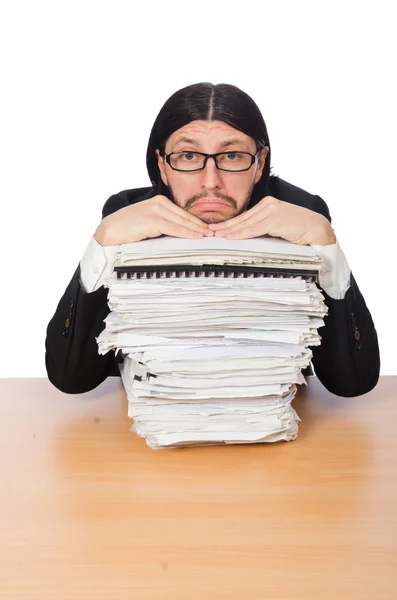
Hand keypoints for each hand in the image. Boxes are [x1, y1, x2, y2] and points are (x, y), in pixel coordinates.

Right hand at [94, 195, 212, 245]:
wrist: (110, 230)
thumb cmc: (129, 229)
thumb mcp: (150, 223)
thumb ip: (164, 224)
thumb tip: (181, 234)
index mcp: (160, 201)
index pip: (183, 213)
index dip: (198, 221)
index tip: (210, 229)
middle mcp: (159, 203)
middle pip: (186, 216)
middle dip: (202, 225)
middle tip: (216, 233)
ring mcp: (155, 211)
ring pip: (182, 222)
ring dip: (198, 229)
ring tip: (210, 236)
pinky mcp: (152, 220)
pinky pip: (174, 228)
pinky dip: (187, 233)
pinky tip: (197, 237)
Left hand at [208, 196, 335, 244]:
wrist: (317, 229)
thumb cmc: (298, 230)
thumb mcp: (277, 228)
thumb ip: (263, 229)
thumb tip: (247, 238)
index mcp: (267, 205)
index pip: (245, 217)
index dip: (230, 224)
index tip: (217, 230)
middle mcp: (268, 204)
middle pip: (242, 218)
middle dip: (225, 226)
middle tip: (210, 232)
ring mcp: (272, 210)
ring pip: (246, 223)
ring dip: (230, 231)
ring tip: (216, 236)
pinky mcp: (275, 218)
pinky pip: (254, 228)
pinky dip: (241, 234)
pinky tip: (231, 237)